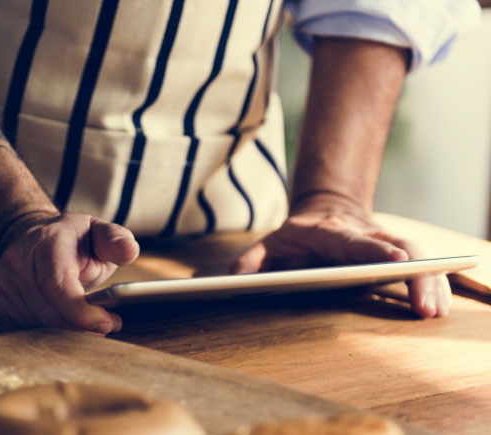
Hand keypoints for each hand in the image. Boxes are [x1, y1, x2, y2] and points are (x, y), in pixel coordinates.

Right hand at [0, 213, 139, 333]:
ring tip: (89, 326)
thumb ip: (116, 240)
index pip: (57, 284)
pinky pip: (21, 335)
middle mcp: (16, 261)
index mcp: (45, 241)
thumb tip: (130, 250)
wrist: (34, 241)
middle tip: (106, 328)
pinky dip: (46, 338)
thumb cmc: (75, 242)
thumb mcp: (99, 233)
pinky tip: (63, 328)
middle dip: (80, 328)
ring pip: (34, 327)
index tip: (108, 323)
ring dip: (66, 335)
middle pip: (47, 312)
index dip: (81, 312)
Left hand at [231, 197, 450, 317]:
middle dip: (415, 274)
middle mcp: (362, 233)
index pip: (353, 241)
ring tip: (435, 311)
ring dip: (430, 281)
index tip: (397, 263)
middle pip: (396, 247)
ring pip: (415, 253)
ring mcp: (382, 241)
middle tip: (426, 306)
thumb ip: (251, 260)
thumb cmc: (296, 235)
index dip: (374, 252)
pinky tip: (439, 304)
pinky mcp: (396, 251)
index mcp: (330, 232)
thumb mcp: (270, 243)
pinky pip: (421, 263)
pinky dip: (433, 282)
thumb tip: (233, 280)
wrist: (325, 211)